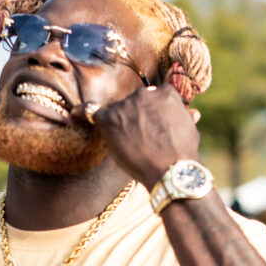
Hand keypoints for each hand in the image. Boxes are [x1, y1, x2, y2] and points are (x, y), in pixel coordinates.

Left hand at [71, 85, 200, 189]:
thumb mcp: (190, 131)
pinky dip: (80, 113)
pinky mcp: (108, 118)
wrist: (171, 171)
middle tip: (140, 140)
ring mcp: (125, 105)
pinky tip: (72, 114)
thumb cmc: (183, 156)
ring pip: (116, 111)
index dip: (150, 113)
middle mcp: (144, 94)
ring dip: (118, 125)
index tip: (150, 125)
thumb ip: (185, 118)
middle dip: (135, 118)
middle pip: (133, 102)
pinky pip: (89, 111)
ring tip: (128, 146)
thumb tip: (193, 113)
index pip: (153, 96)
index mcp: (166, 93)